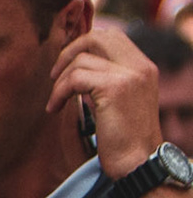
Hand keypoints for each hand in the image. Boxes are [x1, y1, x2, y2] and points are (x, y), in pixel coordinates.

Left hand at [49, 26, 163, 180]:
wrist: (138, 162)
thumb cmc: (123, 135)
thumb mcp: (119, 97)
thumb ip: (107, 75)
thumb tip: (75, 58)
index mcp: (144, 66)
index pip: (111, 35)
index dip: (82, 43)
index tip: (65, 63)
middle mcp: (141, 66)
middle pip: (97, 37)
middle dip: (69, 52)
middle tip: (54, 75)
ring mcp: (130, 75)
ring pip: (80, 60)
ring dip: (60, 81)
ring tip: (56, 101)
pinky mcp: (115, 88)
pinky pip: (75, 78)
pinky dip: (58, 93)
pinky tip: (54, 108)